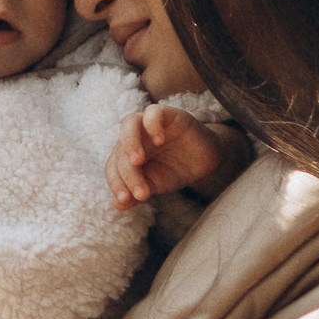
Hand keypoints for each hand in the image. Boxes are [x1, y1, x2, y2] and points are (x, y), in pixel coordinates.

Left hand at [107, 102, 246, 212]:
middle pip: (120, 150)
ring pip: (129, 123)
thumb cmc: (175, 170)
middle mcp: (134, 136)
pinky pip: (153, 112)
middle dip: (128, 174)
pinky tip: (160, 141)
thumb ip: (136, 194)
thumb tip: (118, 206)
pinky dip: (152, 125)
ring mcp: (148, 124)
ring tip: (138, 162)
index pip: (112, 167)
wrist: (205, 160)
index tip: (124, 200)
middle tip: (141, 193)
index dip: (116, 183)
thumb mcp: (155, 185)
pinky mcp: (167, 114)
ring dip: (129, 143)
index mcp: (125, 154)